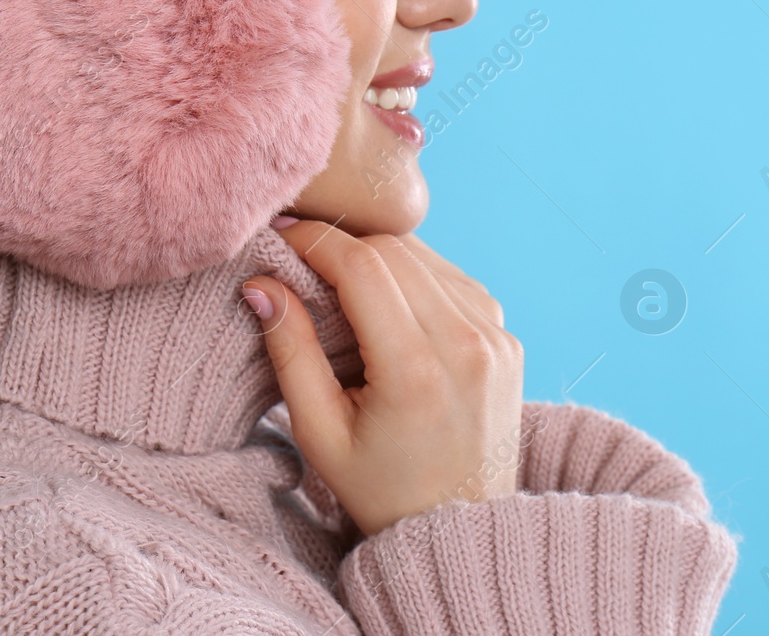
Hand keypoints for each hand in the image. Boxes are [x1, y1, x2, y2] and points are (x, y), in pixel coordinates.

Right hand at [241, 221, 523, 535]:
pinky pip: (454, 280)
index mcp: (416, 369)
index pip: (364, 265)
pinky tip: (389, 305)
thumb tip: (261, 284)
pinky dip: (416, 277)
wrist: (460, 530)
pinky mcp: (507, 339)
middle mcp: (466, 344)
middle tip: (302, 259)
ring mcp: (496, 338)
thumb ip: (290, 352)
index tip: (281, 237)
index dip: (316, 240)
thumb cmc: (381, 490)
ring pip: (427, 257)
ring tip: (340, 283)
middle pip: (396, 250)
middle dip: (344, 243)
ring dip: (380, 257)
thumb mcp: (320, 434)